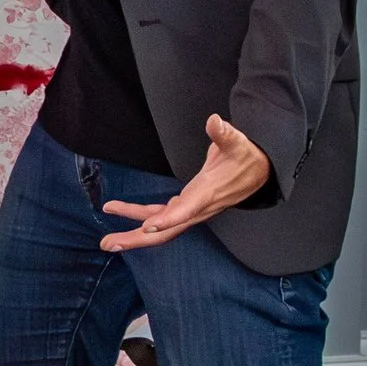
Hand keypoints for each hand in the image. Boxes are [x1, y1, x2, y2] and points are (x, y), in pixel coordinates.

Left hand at [99, 115, 271, 251]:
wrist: (258, 172)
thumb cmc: (245, 157)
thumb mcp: (237, 142)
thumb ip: (224, 133)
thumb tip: (215, 121)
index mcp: (207, 194)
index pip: (187, 210)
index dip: (168, 219)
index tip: (147, 225)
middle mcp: (197, 208)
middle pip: (166, 230)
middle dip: (137, 238)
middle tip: (108, 244)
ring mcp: (191, 210)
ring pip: (160, 228)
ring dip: (134, 234)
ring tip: (108, 241)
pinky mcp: (187, 207)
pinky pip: (161, 216)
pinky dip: (140, 215)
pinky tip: (121, 211)